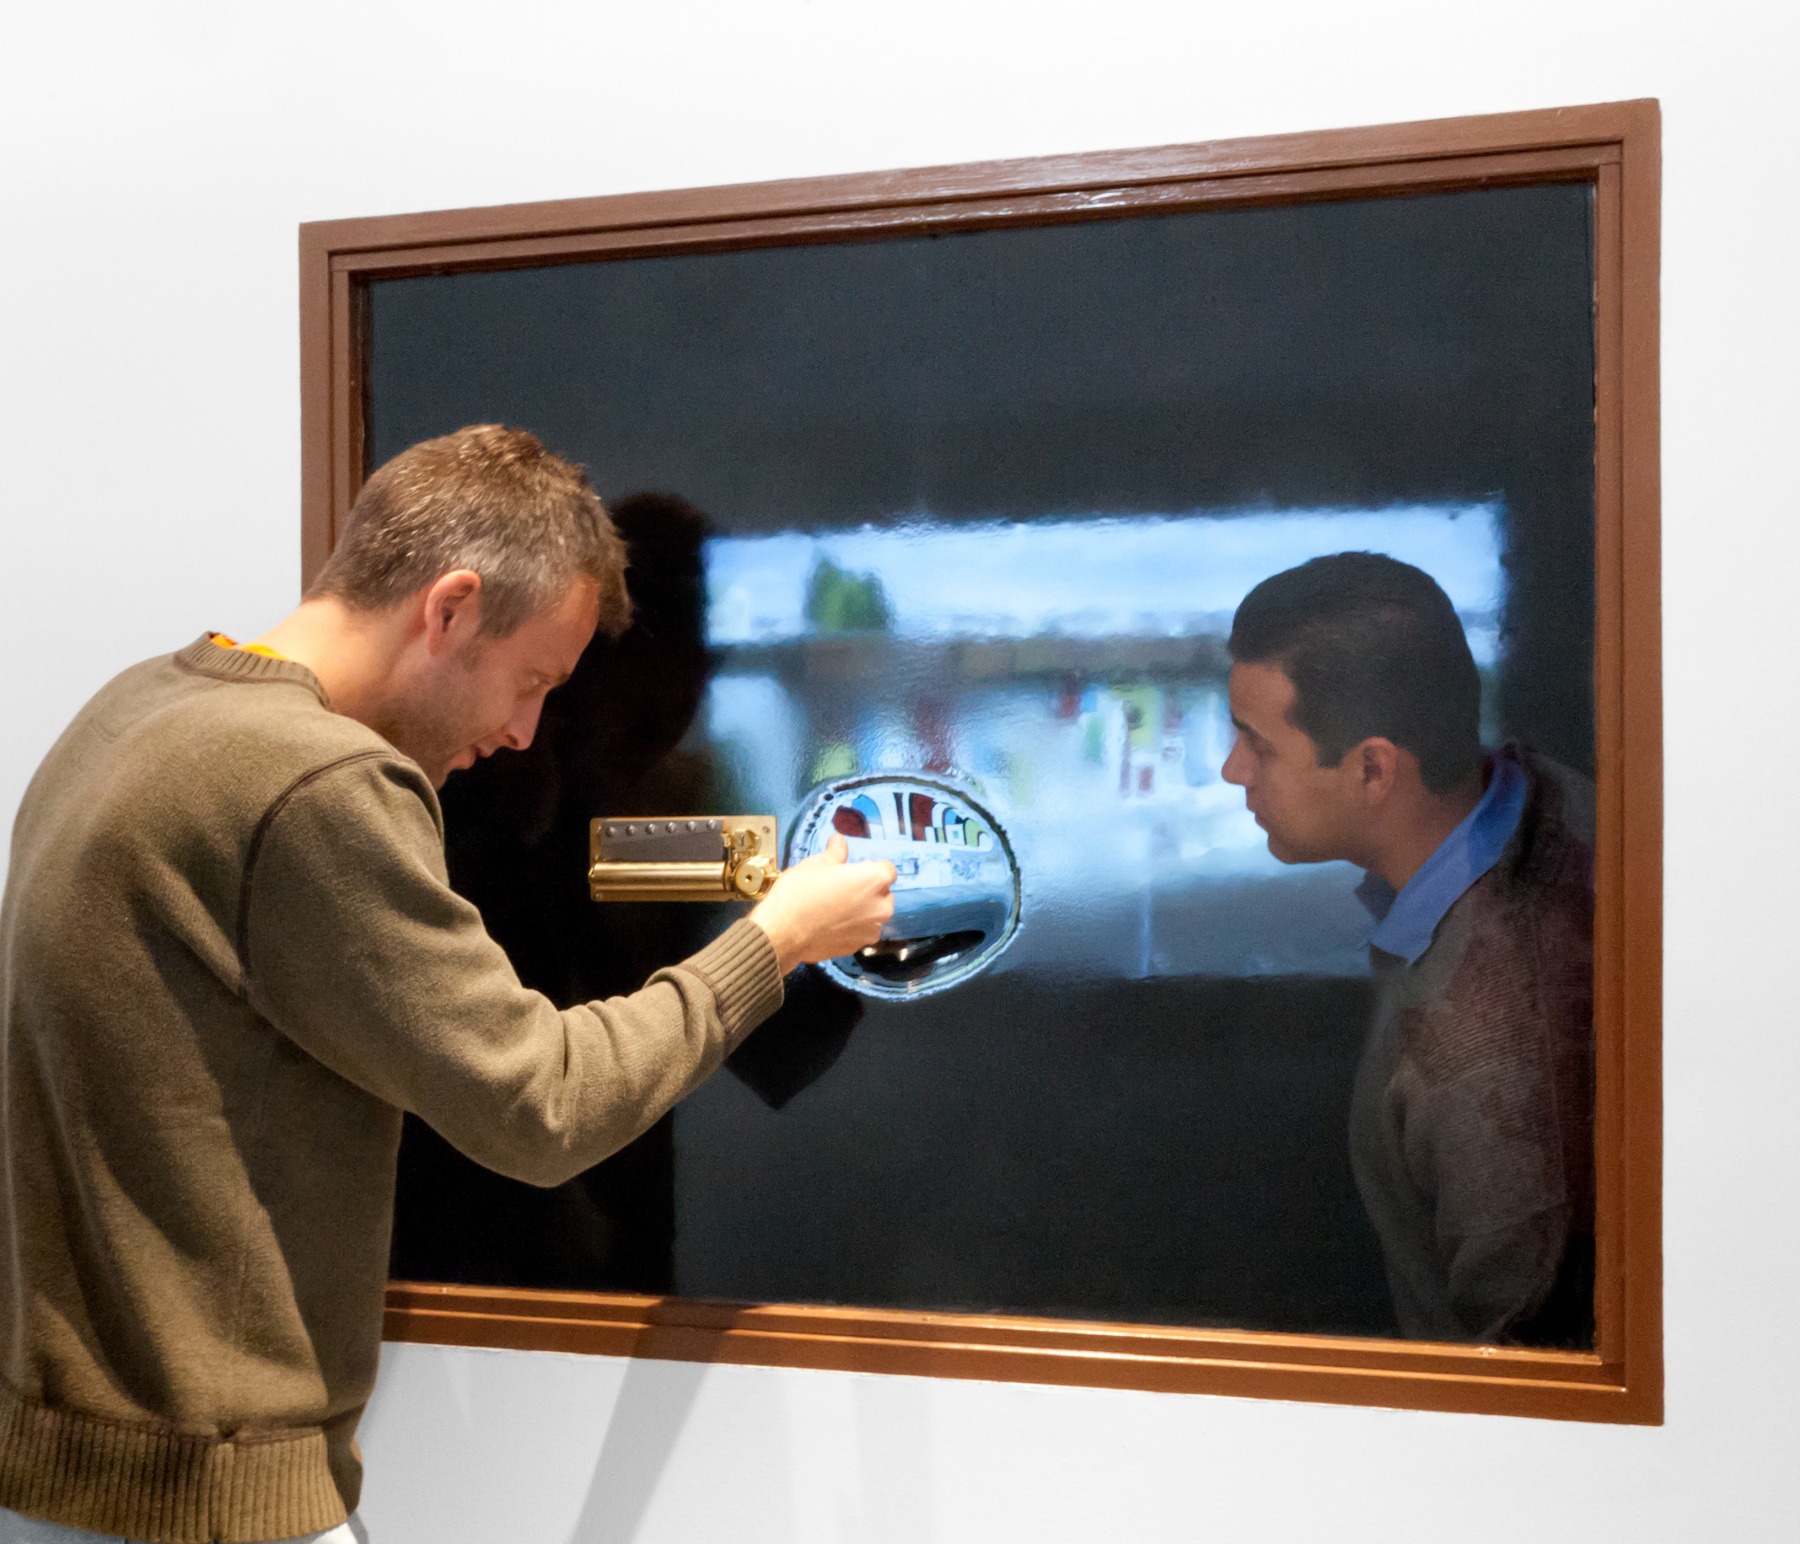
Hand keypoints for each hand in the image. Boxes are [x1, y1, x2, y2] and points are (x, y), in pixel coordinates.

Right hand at [750, 834, 895, 973]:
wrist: (783, 931)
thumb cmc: (801, 891)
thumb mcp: (816, 864)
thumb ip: (836, 853)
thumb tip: (839, 839)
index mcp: (875, 879)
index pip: (887, 869)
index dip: (870, 869)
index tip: (853, 871)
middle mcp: (882, 906)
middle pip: (883, 894)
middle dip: (868, 891)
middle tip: (842, 890)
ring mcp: (871, 930)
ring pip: (873, 915)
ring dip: (862, 911)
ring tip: (834, 910)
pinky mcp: (858, 947)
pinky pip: (861, 933)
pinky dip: (851, 929)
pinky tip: (830, 926)